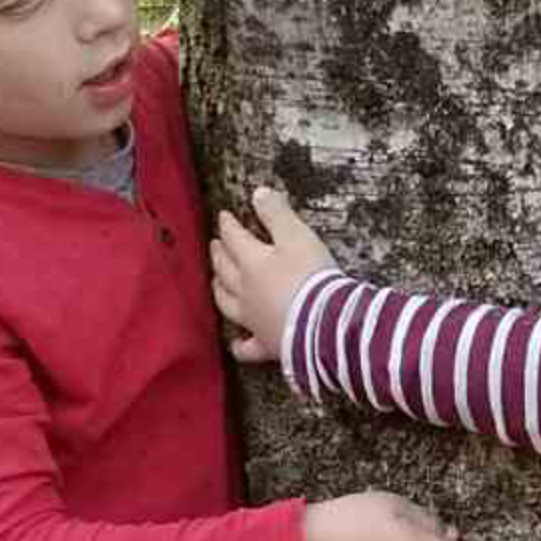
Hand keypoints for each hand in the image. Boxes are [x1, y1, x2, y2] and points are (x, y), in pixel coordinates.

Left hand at [212, 185, 335, 363]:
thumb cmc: (311, 277)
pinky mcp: (266, 344)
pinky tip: (235, 343)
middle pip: (225, 269)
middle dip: (219, 254)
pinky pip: (247, 347)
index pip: (234, 238)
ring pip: (227, 303)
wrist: (324, 323)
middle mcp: (245, 291)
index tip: (225, 216)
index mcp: (252, 262)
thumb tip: (259, 193)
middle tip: (216, 244)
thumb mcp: (297, 236)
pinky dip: (239, 344)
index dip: (228, 225)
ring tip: (217, 281)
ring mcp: (253, 320)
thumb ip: (277, 214)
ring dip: (220, 290)